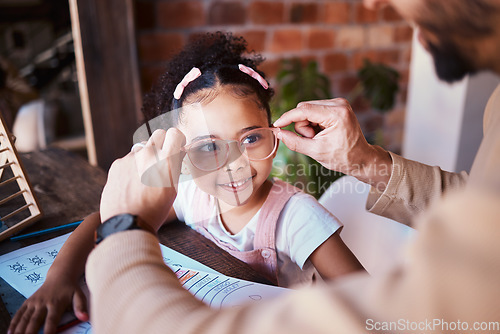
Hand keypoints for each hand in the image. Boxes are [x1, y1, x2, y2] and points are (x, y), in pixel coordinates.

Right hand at [8, 279, 87, 333]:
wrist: (60, 276)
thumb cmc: (70, 289)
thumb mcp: (79, 295)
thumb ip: (81, 307)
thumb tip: (85, 317)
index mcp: (56, 303)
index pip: (51, 320)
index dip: (49, 330)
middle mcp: (43, 303)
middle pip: (34, 321)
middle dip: (30, 333)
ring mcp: (34, 302)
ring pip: (24, 318)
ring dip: (19, 330)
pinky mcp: (28, 302)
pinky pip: (19, 313)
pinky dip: (14, 323)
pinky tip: (10, 333)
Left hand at [100, 128, 185, 231]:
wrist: (127, 224)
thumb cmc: (155, 210)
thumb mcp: (173, 190)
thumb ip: (176, 167)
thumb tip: (179, 153)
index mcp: (166, 160)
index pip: (174, 133)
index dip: (177, 139)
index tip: (177, 146)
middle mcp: (147, 154)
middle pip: (158, 134)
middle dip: (163, 143)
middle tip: (162, 158)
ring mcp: (130, 158)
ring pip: (142, 148)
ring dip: (146, 157)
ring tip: (144, 178)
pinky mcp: (117, 164)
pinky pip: (128, 159)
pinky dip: (132, 167)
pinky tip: (132, 184)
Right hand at [273, 98, 391, 189]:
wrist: (361, 158)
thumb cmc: (342, 157)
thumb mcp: (316, 152)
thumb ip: (295, 142)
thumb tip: (278, 133)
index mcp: (337, 113)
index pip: (304, 109)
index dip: (287, 117)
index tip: (276, 125)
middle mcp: (339, 103)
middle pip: (304, 108)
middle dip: (302, 126)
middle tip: (312, 140)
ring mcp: (339, 103)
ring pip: (308, 110)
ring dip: (307, 125)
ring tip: (318, 138)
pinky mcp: (336, 106)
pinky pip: (314, 111)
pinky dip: (313, 123)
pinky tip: (321, 133)